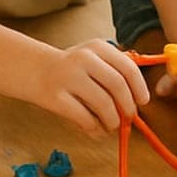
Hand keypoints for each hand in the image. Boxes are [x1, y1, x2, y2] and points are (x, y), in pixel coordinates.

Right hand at [34, 39, 148, 132]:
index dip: (139, 87)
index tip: (142, 101)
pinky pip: (85, 118)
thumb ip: (115, 72)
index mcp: (97, 47)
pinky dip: (95, 128)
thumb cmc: (72, 68)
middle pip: (117, 85)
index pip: (128, 67)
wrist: (34, 69)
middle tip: (129, 117)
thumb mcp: (94, 58)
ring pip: (103, 104)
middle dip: (128, 106)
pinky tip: (95, 129)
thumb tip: (139, 100)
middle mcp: (84, 58)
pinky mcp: (56, 97)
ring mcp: (68, 77)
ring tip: (111, 125)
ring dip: (113, 120)